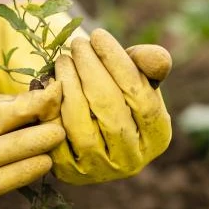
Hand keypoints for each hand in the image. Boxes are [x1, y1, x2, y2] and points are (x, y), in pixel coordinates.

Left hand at [0, 14, 172, 183]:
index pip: (141, 97)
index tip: (98, 35)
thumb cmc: (116, 88)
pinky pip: (56, 136)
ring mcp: (99, 170)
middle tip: (77, 44)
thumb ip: (149, 62)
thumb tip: (158, 60)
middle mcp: (132, 160)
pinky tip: (50, 83)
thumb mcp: (135, 73)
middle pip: (110, 110)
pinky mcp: (69, 173)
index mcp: (158, 136)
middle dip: (90, 70)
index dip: (118, 63)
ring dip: (69, 85)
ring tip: (64, 59)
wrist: (85, 120)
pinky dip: (51, 108)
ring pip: (81, 125)